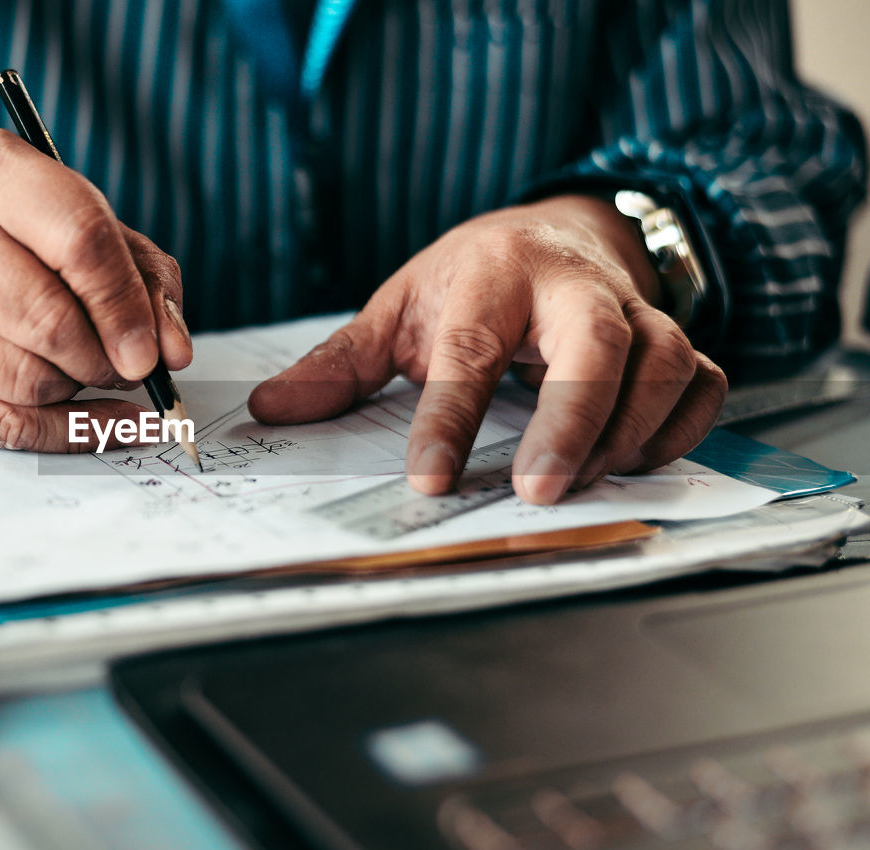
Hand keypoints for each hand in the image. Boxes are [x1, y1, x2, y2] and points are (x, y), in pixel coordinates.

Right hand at [0, 129, 191, 449]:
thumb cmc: (2, 236)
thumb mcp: (78, 221)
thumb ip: (142, 276)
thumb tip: (172, 352)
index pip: (79, 242)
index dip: (125, 307)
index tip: (151, 352)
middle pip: (47, 320)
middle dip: (102, 360)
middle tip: (124, 367)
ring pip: (22, 380)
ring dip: (75, 391)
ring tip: (86, 373)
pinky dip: (60, 433)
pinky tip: (94, 420)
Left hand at [249, 195, 726, 503]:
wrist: (556, 233)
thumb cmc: (471, 280)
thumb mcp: (399, 307)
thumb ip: (341, 363)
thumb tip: (270, 410)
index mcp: (492, 275)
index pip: (470, 349)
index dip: (449, 418)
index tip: (427, 481)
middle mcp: (571, 287)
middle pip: (597, 345)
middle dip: (573, 421)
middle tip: (537, 491)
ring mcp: (633, 311)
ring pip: (664, 364)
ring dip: (628, 433)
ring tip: (580, 482)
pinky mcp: (676, 336)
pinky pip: (703, 384)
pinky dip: (678, 431)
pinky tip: (631, 463)